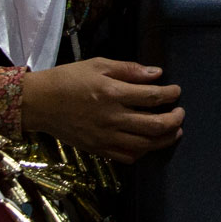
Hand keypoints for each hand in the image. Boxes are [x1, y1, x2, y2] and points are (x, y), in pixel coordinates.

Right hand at [20, 58, 183, 160]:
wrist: (40, 103)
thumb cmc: (68, 79)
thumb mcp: (98, 65)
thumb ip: (129, 69)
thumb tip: (157, 73)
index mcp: (113, 93)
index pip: (153, 97)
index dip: (170, 94)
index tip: (176, 91)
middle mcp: (112, 118)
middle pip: (155, 125)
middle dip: (175, 119)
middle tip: (180, 113)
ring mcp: (106, 137)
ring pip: (145, 145)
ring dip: (165, 139)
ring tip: (174, 131)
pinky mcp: (98, 149)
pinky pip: (127, 157)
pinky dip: (143, 152)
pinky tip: (148, 143)